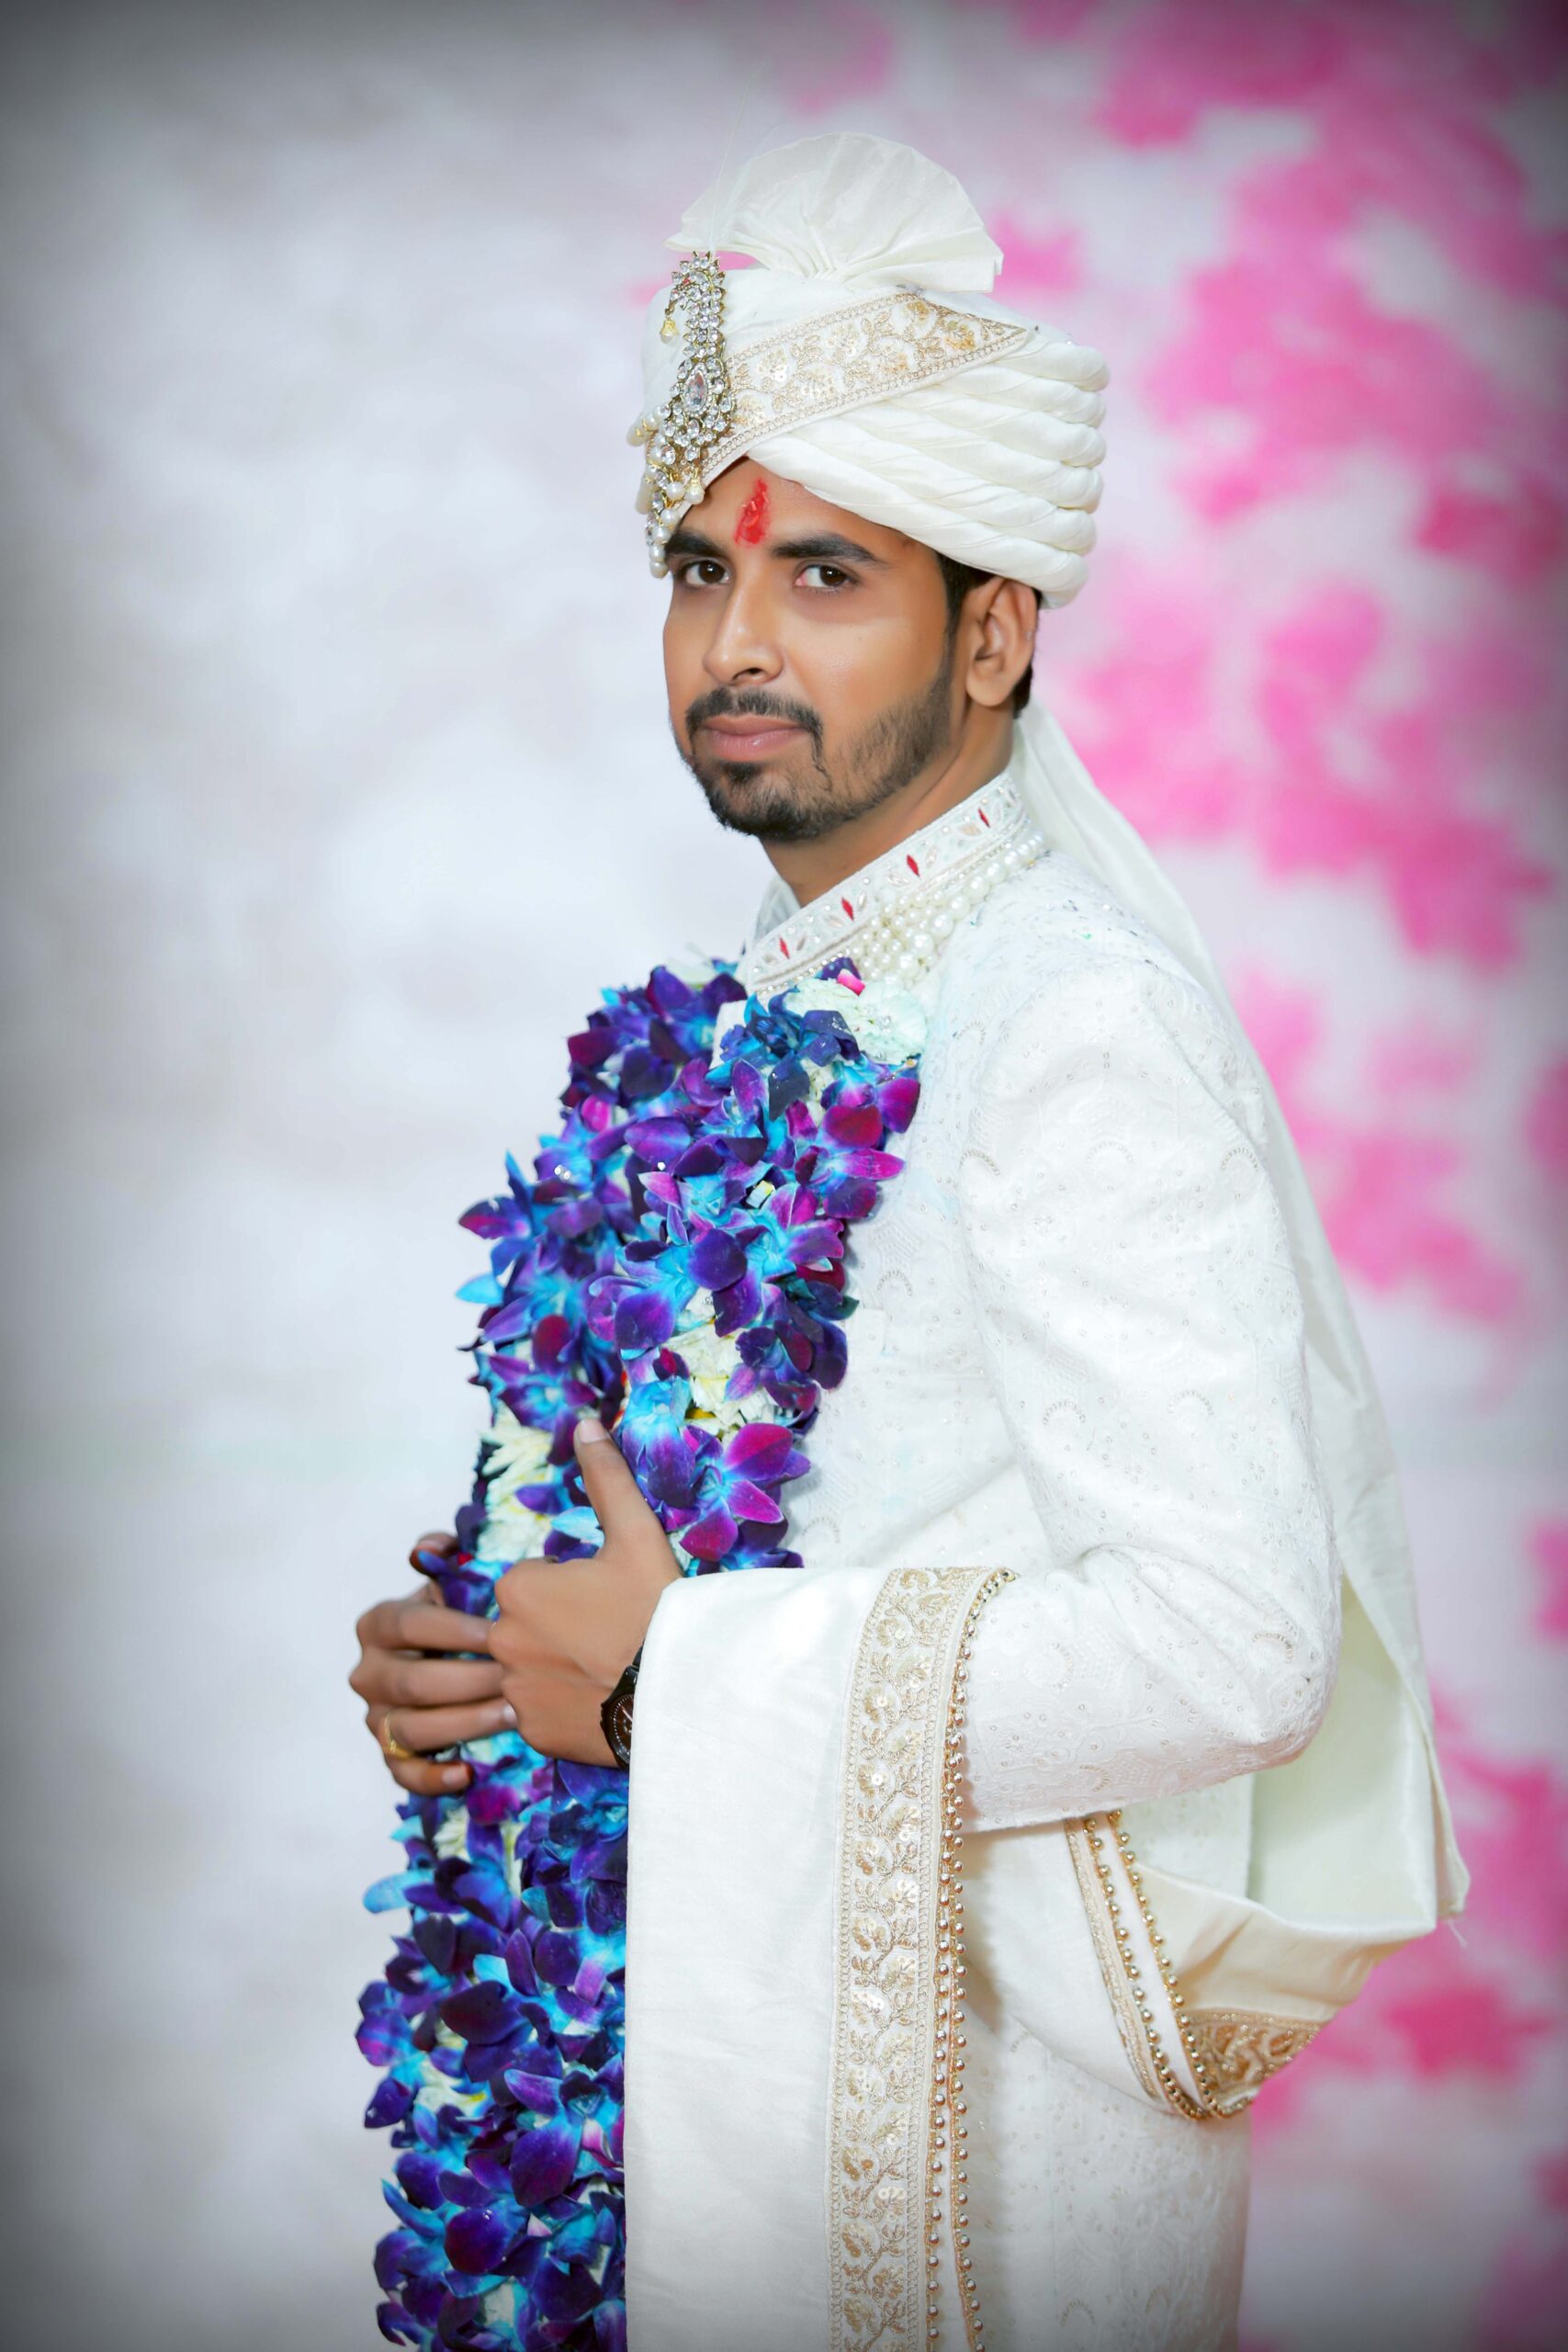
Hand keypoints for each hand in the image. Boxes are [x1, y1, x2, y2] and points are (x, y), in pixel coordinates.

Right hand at [350, 1531, 512, 1795]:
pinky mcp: (389, 1755)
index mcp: (378, 1624)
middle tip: (517, 1680)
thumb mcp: (452, 1579)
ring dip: (464, 1723)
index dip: (454, 1629)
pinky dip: (433, 1777)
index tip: (500, 1633)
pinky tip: (468, 1771)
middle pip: (413, 1682)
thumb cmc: (458, 1615)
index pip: (408, 1624)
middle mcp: (368, 1673)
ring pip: (411, 1729)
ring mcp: (375, 1718)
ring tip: (511, 1715)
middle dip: (470, 1681)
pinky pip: (403, 1773)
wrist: (449, 1660)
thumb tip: (429, 1549)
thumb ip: (445, 1554)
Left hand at [490, 1418, 680, 1764]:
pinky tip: (600, 1700)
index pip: (535, 1579)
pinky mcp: (530, 1732)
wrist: (682, 1693)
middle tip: (612, 1634)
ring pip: (530, 1666)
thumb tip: (586, 1422)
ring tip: (608, 1668)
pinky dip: (561, 1706)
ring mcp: (514, 1690)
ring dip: (558, 1665)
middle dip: (560, 1626)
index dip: (573, 1585)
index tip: (609, 1599)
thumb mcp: (637, 1535)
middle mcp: (502, 1639)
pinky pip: (537, 1711)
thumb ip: (606, 1478)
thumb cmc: (657, 1609)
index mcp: (518, 1587)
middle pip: (529, 1623)